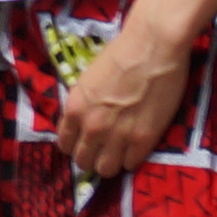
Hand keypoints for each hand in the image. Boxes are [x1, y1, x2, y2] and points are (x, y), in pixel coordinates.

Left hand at [58, 4, 196, 181]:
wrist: (152, 47)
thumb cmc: (120, 54)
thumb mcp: (88, 80)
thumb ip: (83, 105)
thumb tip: (84, 122)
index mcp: (74, 108)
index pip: (64, 144)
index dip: (75, 146)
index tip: (84, 144)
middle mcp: (91, 126)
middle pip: (83, 161)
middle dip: (91, 158)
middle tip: (103, 151)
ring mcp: (117, 135)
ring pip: (106, 169)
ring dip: (111, 163)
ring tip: (119, 153)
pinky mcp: (143, 139)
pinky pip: (131, 164)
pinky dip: (132, 159)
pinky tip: (136, 147)